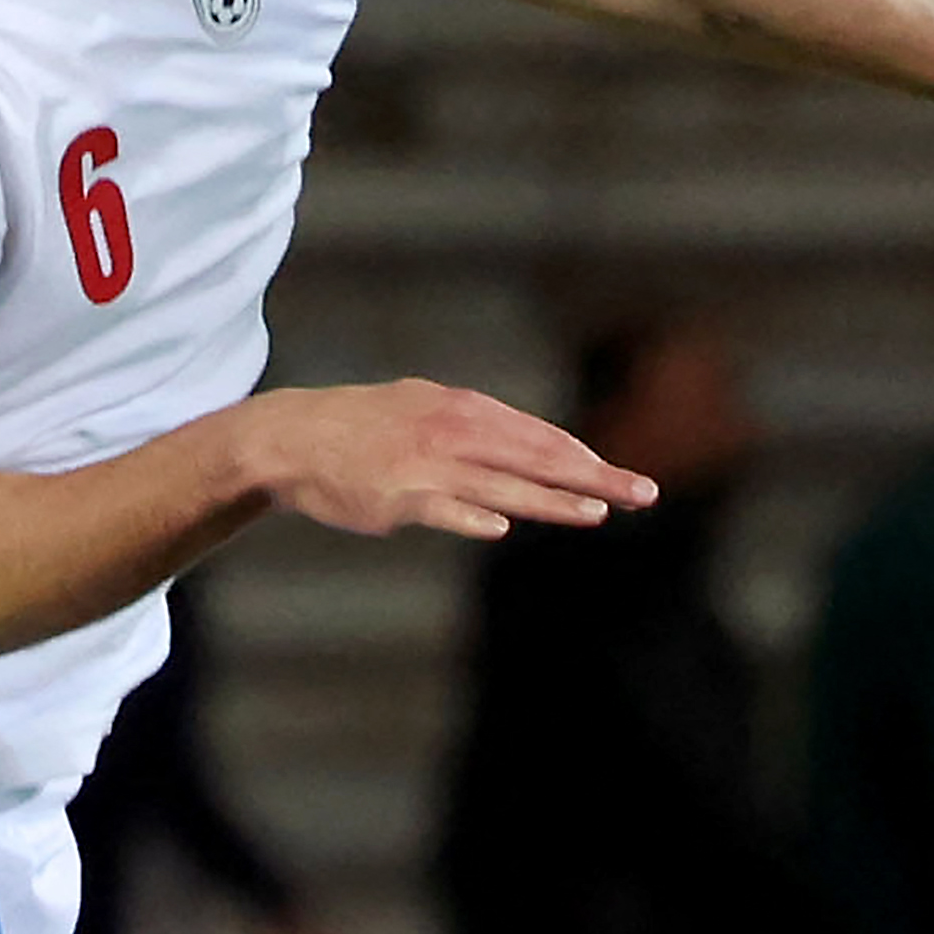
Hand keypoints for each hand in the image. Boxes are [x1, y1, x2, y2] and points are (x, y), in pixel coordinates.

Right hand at [246, 381, 655, 540]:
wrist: (291, 437)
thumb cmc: (361, 428)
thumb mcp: (421, 409)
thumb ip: (472, 430)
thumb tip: (522, 457)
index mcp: (460, 409)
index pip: (536, 435)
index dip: (581, 458)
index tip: (616, 476)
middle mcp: (451, 431)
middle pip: (535, 456)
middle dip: (593, 476)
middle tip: (643, 494)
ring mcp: (425, 464)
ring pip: (502, 483)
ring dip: (552, 499)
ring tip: (596, 513)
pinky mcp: (397, 496)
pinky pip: (442, 508)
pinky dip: (472, 514)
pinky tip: (502, 525)